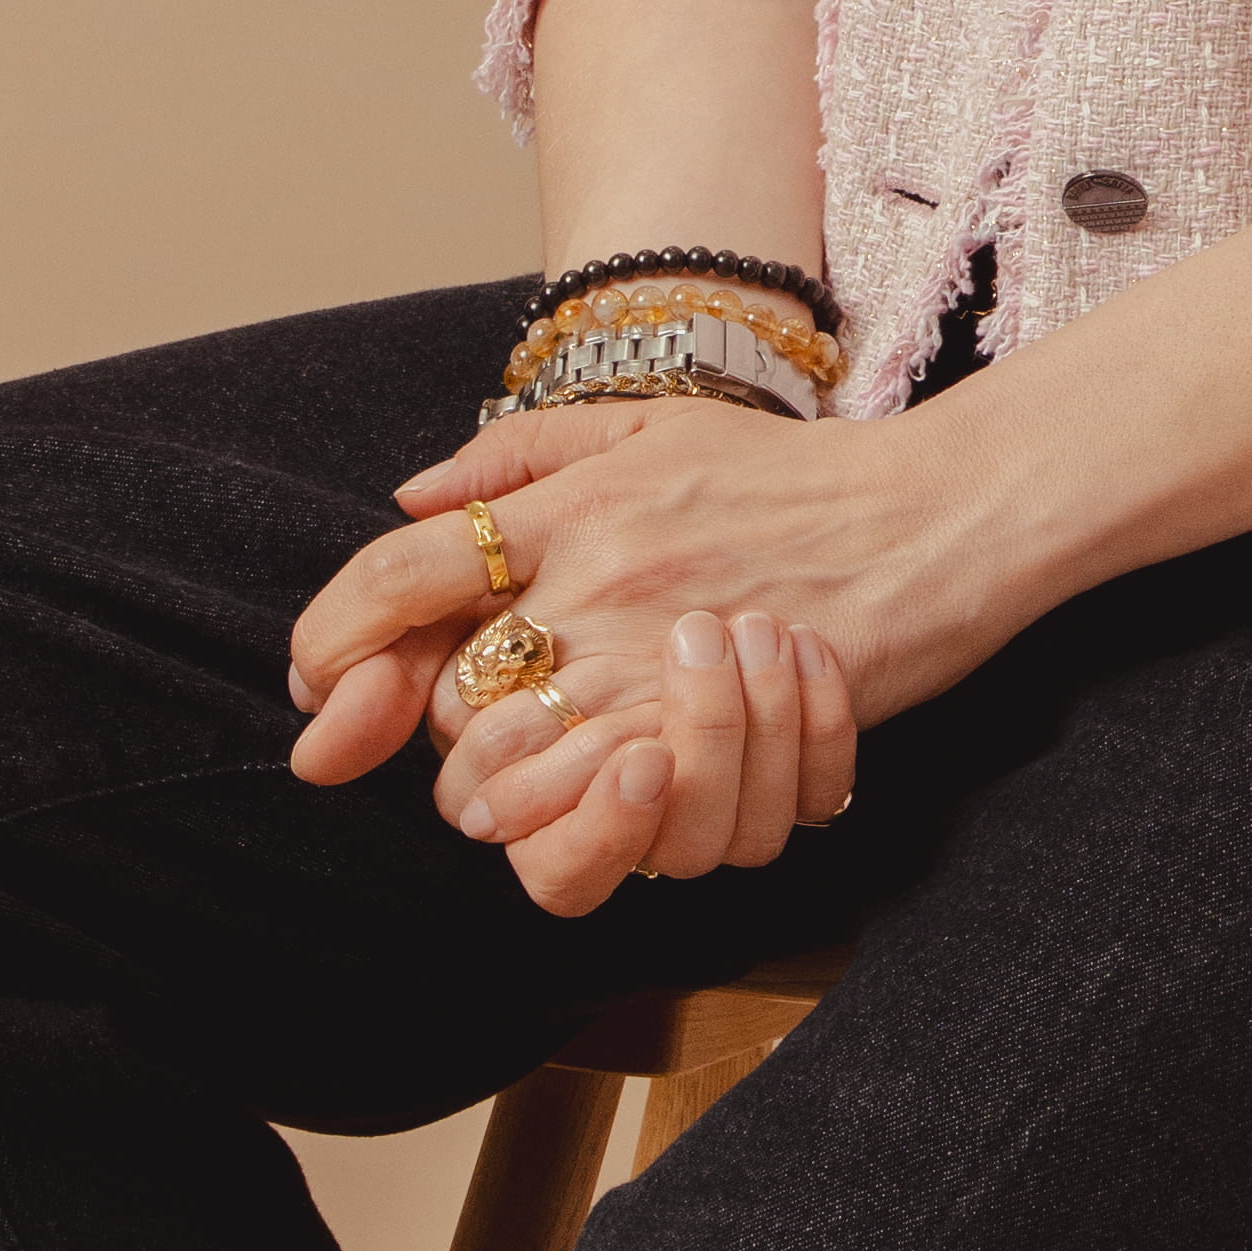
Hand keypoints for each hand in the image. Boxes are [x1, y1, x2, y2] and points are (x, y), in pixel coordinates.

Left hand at [288, 390, 1018, 933]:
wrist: (935, 513)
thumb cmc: (796, 473)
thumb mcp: (653, 424)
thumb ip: (525, 452)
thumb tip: (410, 495)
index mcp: (570, 505)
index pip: (401, 573)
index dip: (334, 637)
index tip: (316, 686)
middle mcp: (595, 582)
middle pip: (447, 703)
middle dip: (440, 745)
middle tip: (473, 748)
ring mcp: (655, 660)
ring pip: (516, 778)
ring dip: (512, 801)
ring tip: (545, 785)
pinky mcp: (720, 727)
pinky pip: (614, 813)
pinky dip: (595, 825)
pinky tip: (617, 800)